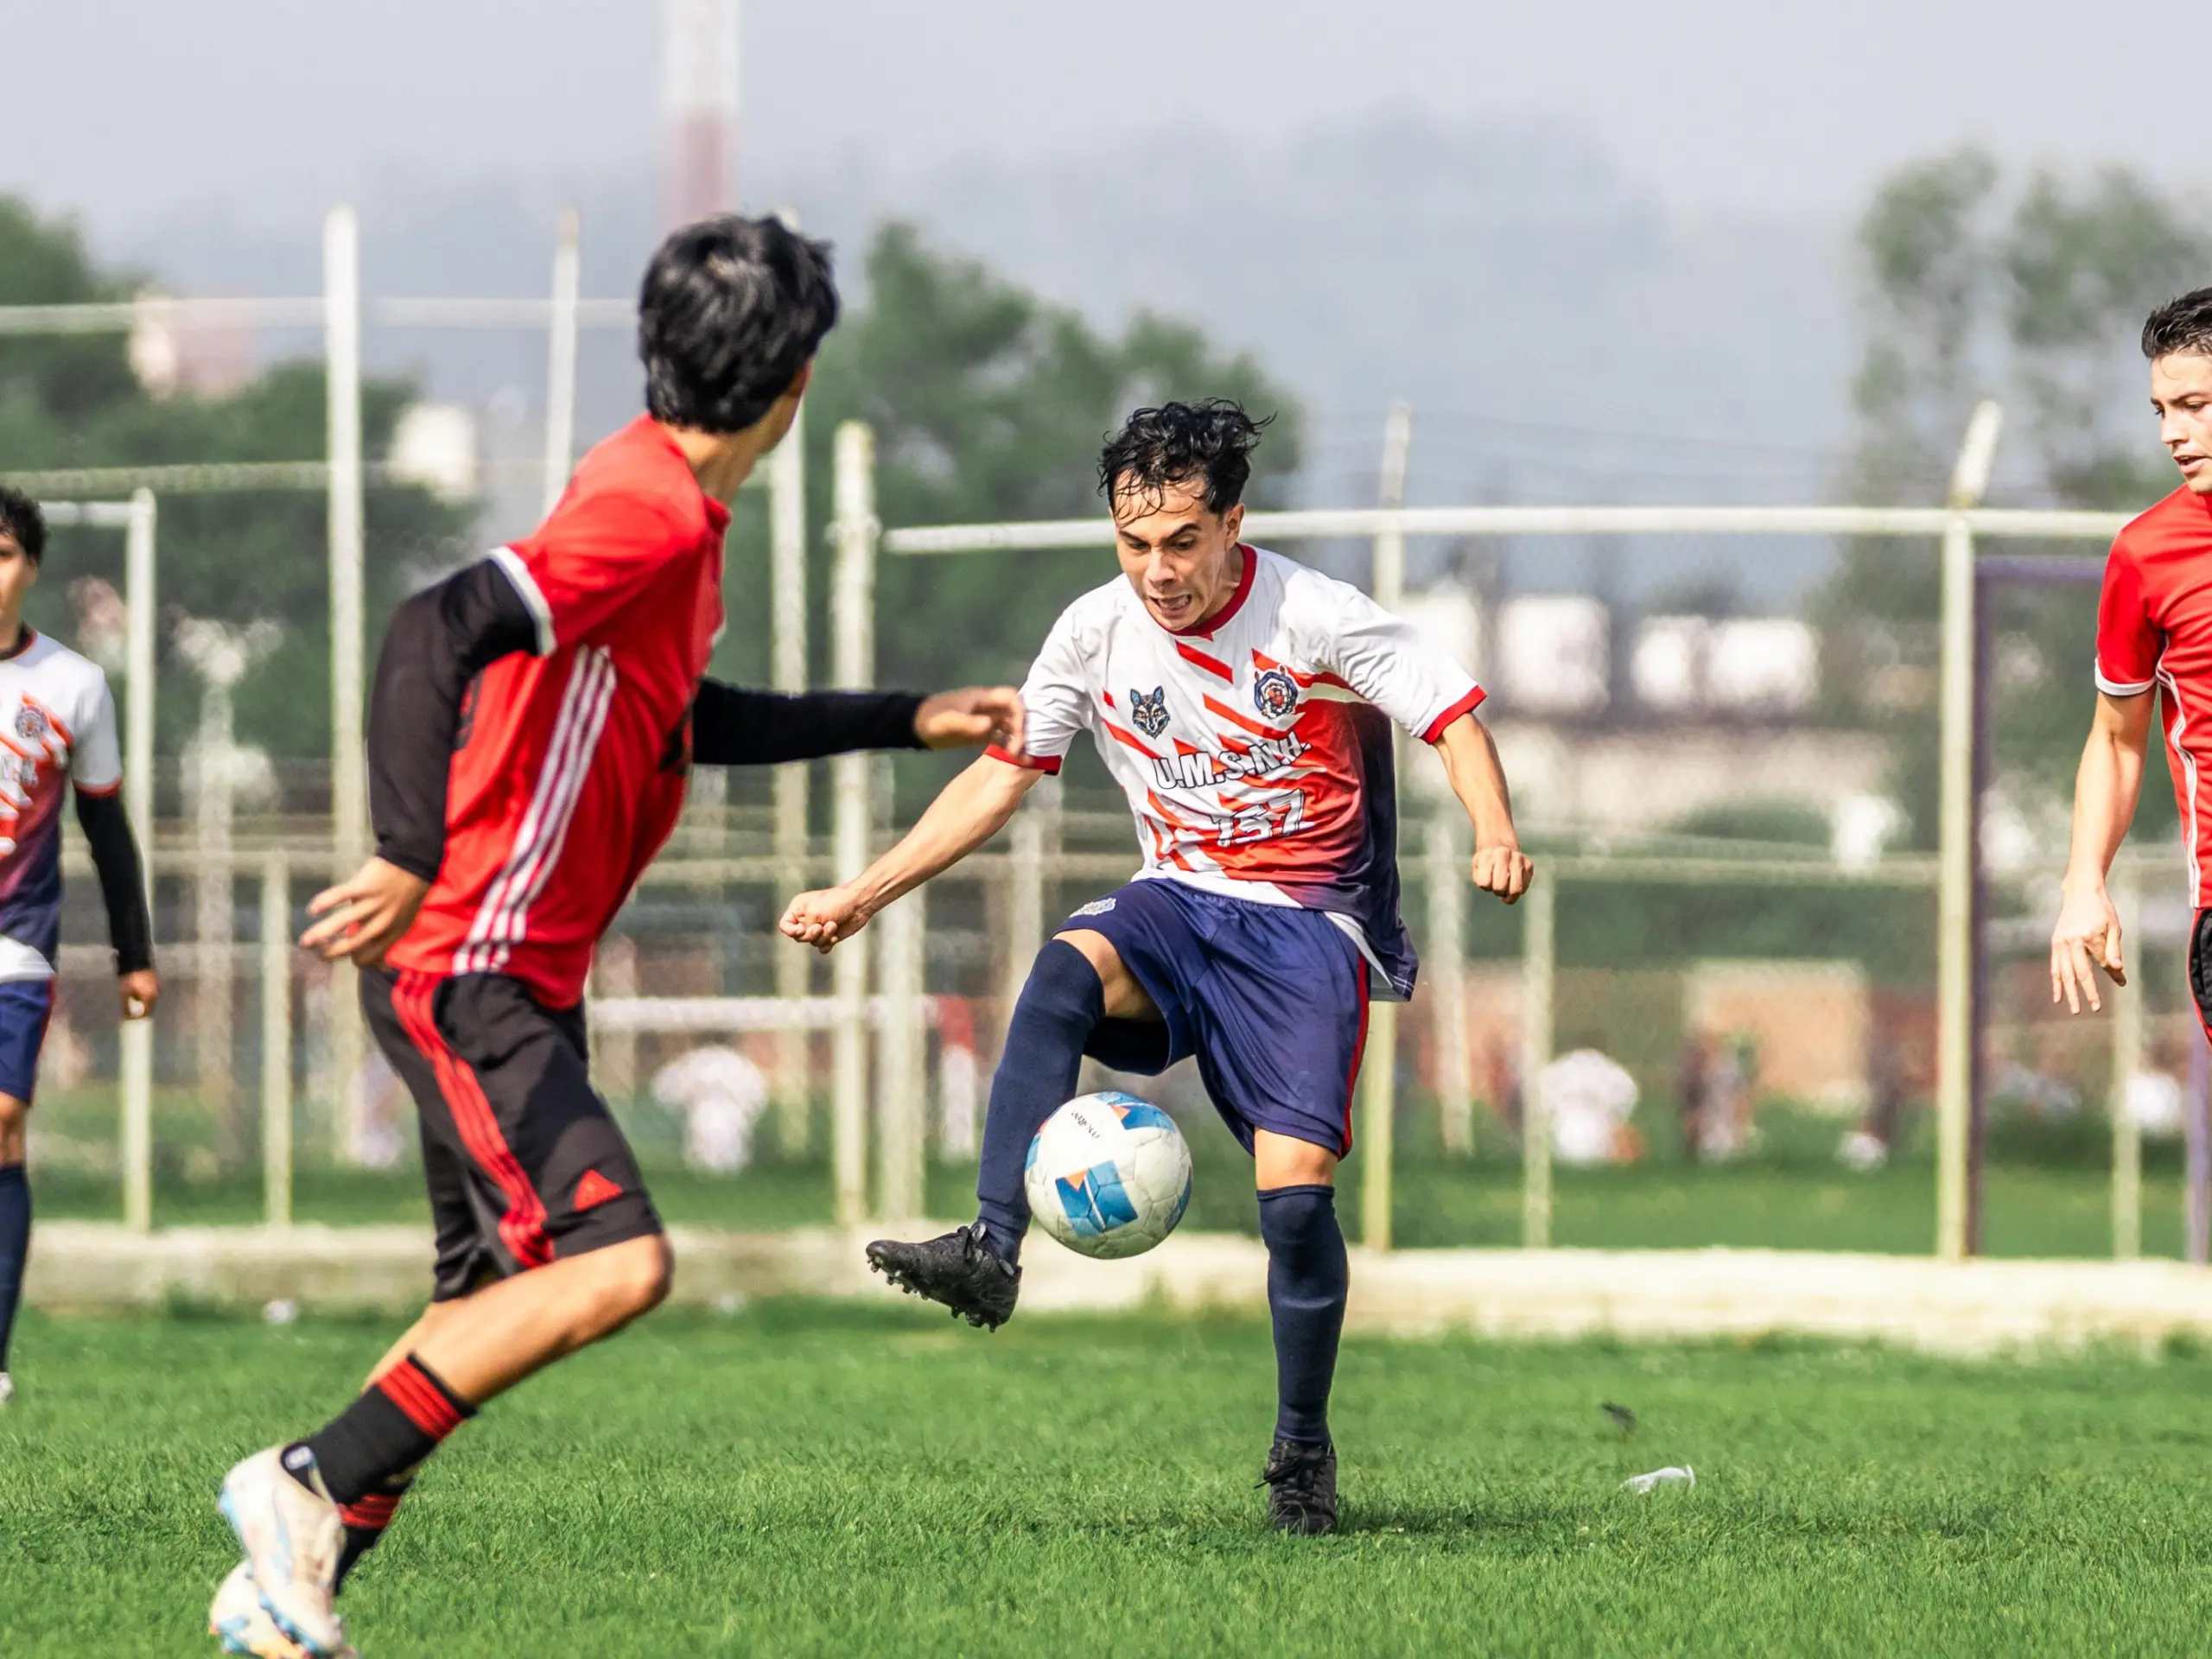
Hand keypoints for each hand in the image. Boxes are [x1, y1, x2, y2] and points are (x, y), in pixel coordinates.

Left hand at [118, 968, 157, 1019]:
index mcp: (149, 998)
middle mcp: (156, 993)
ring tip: (134, 1000)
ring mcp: (157, 986)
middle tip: (132, 1010)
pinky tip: (138, 992)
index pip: (147, 1013)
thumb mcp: (124, 993)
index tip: (131, 1018)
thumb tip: (127, 1017)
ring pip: (151, 998)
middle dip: (141, 1009)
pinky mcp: (155, 979)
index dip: (138, 1017)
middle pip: (150, 1006)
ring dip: (144, 1001)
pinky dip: (145, 994)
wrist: (135, 960)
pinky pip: (151, 991)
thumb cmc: (129, 978)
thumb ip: (126, 1006)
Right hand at [301, 857, 431, 967]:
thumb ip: (389, 942)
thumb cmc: (407, 895)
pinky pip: (339, 896)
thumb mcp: (405, 922)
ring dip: (319, 934)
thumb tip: (381, 967)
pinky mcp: (363, 886)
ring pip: (340, 923)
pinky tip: (312, 910)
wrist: (413, 863)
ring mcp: (372, 904)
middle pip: (352, 945)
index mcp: (393, 934)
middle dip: (330, 953)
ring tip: (305, 942)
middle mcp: (383, 923)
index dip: (353, 960)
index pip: (369, 957)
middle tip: (316, 953)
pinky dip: (323, 903)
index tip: (344, 956)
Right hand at [779, 885, 870, 954]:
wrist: (858, 904)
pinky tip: (836, 937)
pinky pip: (822, 947)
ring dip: (823, 937)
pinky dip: (828, 943)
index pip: (785, 925)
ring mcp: (818, 927)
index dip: (791, 931)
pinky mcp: (829, 935)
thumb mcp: (814, 913)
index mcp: (798, 908)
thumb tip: (807, 939)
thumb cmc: (835, 903)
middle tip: (820, 927)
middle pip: (798, 937)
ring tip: (833, 925)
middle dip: (810, 935)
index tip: (801, 930)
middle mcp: (806, 918)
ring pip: (812, 942)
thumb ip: (804, 929)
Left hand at [914, 686, 1023, 754]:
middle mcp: (988, 707)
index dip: (1020, 711)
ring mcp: (985, 720)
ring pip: (1009, 726)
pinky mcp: (981, 733)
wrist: (915, 727)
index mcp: (983, 698)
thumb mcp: (948, 721)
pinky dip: (1008, 745)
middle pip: (1014, 713)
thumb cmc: (932, 719)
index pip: (1011, 698)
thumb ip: (968, 723)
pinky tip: (1013, 758)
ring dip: (1017, 738)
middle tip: (1019, 748)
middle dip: (1021, 728)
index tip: (1021, 730)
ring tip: (1019, 756)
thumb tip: (990, 725)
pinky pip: (1000, 737)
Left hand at [1473, 843, 1533, 905]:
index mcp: (1487, 856)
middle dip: (1497, 892)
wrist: (1499, 844)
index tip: (1486, 880)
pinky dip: (1518, 890)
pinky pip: (1524, 888)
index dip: (1485, 886)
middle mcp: (1504, 854)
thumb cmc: (1486, 861)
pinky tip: (1513, 883)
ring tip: (1506, 889)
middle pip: (1500, 888)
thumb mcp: (1476, 868)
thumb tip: (1502, 893)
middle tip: (1497, 886)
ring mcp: (1518, 859)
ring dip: (1509, 895)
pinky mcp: (1529, 865)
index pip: (1484, 884)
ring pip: (1516, 890)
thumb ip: (1482, 881)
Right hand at [2050, 881, 2125, 1013]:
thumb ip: (2113, 950)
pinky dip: (2056, 982)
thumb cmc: (2101, 909)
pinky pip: (2055, 967)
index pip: (2102, 963)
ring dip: (2069, 992)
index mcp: (2089, 937)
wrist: (2080, 892)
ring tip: (2074, 1009)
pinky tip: (2058, 997)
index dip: (2113, 974)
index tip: (2122, 983)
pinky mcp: (2055, 943)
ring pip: (2064, 973)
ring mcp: (2061, 943)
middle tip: (2094, 1009)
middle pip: (2080, 973)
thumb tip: (2117, 970)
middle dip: (2087, 992)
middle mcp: (2072, 942)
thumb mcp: (2114, 927)